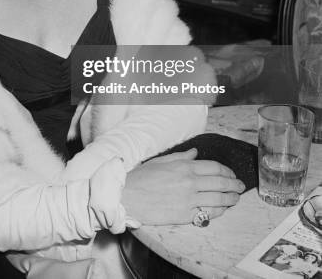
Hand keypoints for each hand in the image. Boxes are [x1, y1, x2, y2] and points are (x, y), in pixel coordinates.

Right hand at [122, 148, 244, 224]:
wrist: (128, 196)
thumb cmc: (141, 178)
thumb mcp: (160, 161)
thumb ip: (180, 157)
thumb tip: (195, 153)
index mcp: (184, 166)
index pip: (214, 167)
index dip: (227, 171)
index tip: (231, 174)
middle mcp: (190, 182)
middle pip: (221, 182)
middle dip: (234, 184)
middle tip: (240, 186)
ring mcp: (189, 200)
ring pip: (219, 199)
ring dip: (231, 199)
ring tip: (235, 198)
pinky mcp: (185, 215)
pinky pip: (209, 214)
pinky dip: (219, 211)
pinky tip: (222, 209)